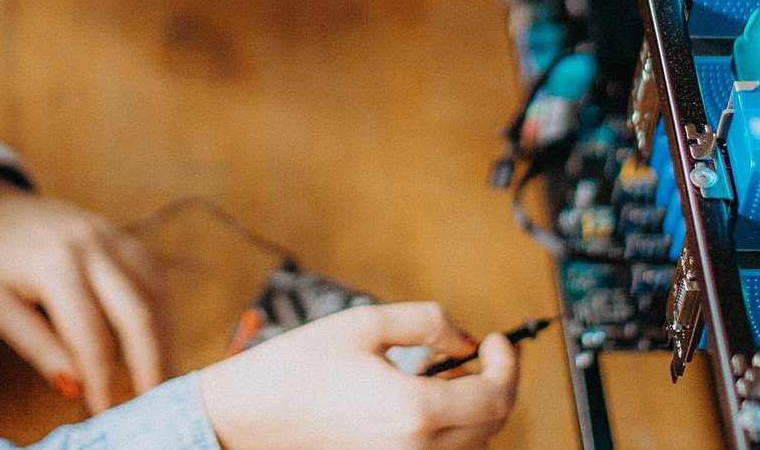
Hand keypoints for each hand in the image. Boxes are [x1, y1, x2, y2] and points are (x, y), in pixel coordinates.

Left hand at [0, 177, 167, 412]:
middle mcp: (90, 244)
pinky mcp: (120, 235)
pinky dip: (159, 311)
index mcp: (54, 263)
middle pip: (137, 313)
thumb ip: (38, 346)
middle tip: (151, 402)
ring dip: (163, 339)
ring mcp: (110, 234)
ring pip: (155, 293)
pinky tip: (156, 339)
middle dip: (150, 365)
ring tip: (160, 378)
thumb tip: (74, 386)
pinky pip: (152, 275)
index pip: (91, 335)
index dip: (102, 381)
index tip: (104, 412)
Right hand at [196, 302, 520, 449]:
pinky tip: (423, 399)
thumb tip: (464, 338)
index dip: (508, 364)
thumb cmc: (299, 368)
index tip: (498, 341)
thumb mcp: (367, 325)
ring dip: (473, 407)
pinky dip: (449, 428)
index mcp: (416, 412)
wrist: (251, 416)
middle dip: (496, 383)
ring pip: (471, 444)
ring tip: (443, 373)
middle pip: (491, 424)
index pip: (496, 397)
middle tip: (479, 353)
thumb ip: (429, 322)